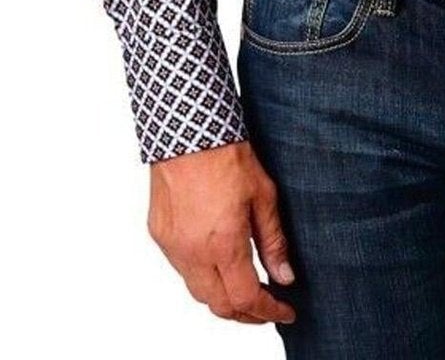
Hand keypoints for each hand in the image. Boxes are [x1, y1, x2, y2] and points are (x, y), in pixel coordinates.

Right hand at [147, 138, 297, 324]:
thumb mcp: (263, 195)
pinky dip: (202, 276)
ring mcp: (172, 246)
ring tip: (245, 288)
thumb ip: (273, 241)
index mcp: (223, 243)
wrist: (187, 129)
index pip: (246, 298)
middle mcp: (192, 252)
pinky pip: (181, 269)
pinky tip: (218, 263)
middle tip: (267, 307)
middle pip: (219, 305)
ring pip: (198, 291)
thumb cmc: (227, 154)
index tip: (286, 310)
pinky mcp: (159, 234)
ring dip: (222, 297)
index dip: (269, 311)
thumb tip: (284, 276)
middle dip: (246, 314)